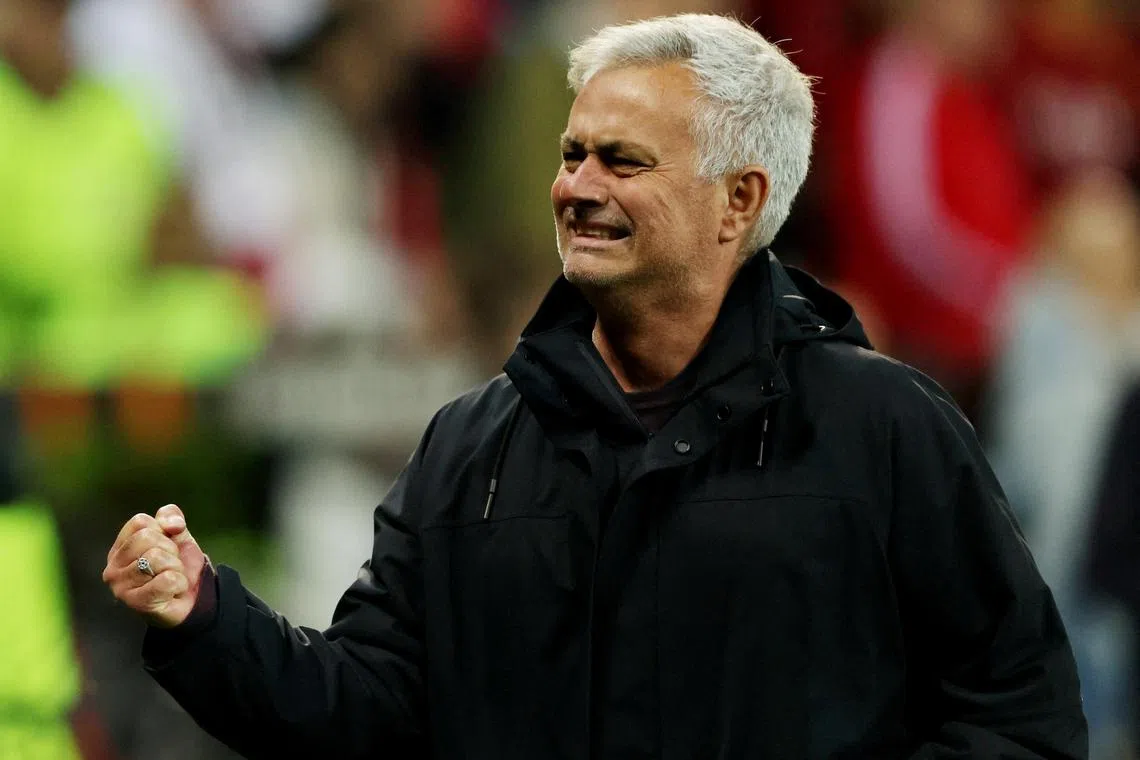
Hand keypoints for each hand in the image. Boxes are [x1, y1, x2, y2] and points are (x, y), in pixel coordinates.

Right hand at [102, 504, 206, 627]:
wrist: (193, 601)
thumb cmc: (179, 567)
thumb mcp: (178, 536)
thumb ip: (172, 518)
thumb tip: (172, 523)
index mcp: (119, 548)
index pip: (139, 522)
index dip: (162, 531)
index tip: (166, 547)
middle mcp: (113, 567)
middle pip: (147, 538)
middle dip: (170, 550)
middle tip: (170, 566)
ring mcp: (121, 587)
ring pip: (156, 558)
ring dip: (175, 568)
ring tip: (170, 579)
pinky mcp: (136, 603)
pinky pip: (167, 579)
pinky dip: (179, 583)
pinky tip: (172, 592)